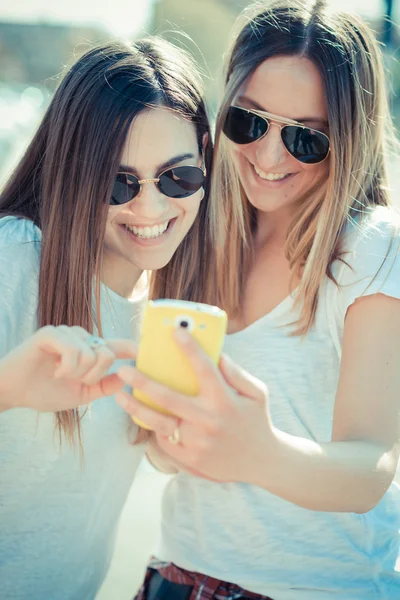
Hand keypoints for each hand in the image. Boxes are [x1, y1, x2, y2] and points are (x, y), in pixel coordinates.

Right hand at [0, 325, 136, 412]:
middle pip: (108, 354)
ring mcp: (66, 333)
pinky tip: (55, 371)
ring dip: (77, 373)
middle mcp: (81, 337)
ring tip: (60, 375)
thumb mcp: (82, 394)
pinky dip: (67, 367)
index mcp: (90, 350)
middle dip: (93, 375)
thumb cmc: (45, 391)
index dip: (134, 348)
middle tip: (73, 380)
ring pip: (92, 353)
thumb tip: (128, 380)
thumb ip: (104, 386)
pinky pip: (74, 350)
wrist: (14, 392)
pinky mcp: (51, 333)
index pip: (118, 346)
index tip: (149, 351)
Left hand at [116, 329, 274, 483]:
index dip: (190, 348)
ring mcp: (197, 442)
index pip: (205, 368)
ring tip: (119, 396)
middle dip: (143, 382)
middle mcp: (209, 421)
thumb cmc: (256, 420)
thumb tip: (216, 354)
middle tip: (124, 370)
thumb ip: (237, 373)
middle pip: (169, 398)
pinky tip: (143, 415)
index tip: (175, 331)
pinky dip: (153, 427)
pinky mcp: (190, 459)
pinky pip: (164, 440)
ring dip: (136, 408)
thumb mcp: (257, 393)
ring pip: (159, 423)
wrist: (261, 462)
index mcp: (225, 400)